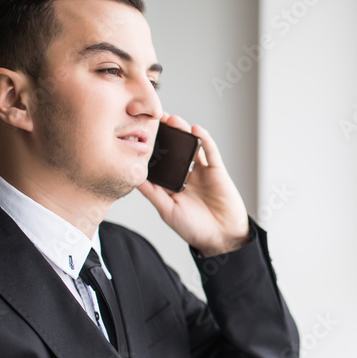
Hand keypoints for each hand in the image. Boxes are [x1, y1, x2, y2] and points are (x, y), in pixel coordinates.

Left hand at [137, 113, 250, 256]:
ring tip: (172, 120)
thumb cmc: (195, 229)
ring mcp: (202, 171)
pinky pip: (211, 152)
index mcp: (172, 184)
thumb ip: (152, 193)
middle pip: (175, 149)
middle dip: (166, 133)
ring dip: (183, 131)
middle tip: (154, 118)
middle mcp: (186, 174)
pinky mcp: (217, 171)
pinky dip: (204, 140)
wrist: (222, 238)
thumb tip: (134, 177)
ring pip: (191, 146)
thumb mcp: (167, 210)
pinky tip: (196, 130)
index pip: (160, 161)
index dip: (151, 147)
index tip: (139, 132)